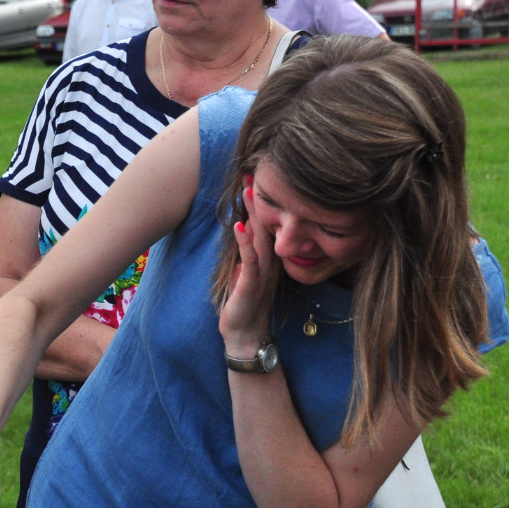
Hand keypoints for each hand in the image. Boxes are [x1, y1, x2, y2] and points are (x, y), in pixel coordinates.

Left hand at [219, 181, 280, 354]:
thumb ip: (246, 252)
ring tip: (248, 191)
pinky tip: (239, 227)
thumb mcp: (244, 271)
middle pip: (267, 226)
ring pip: (261, 238)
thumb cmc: (242, 302)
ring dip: (254, 214)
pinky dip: (245, 243)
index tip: (254, 179)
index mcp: (267, 259)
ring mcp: (261, 273)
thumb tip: (242, 228)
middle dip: (260, 200)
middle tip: (254, 174)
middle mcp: (269, 263)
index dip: (260, 203)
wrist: (244, 334)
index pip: (266, 226)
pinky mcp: (251, 285)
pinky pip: (250, 261)